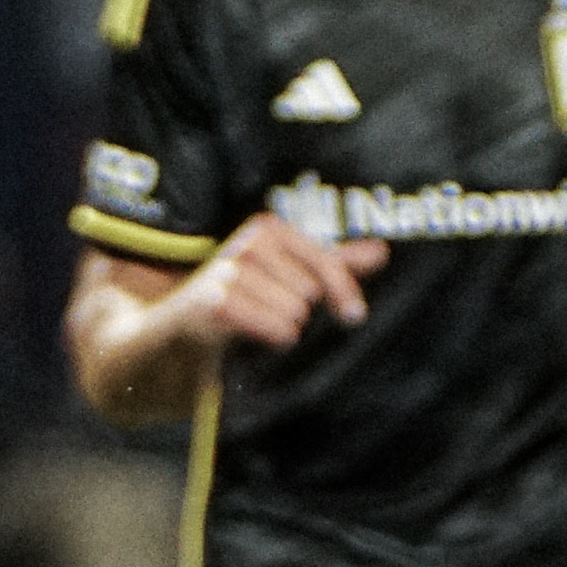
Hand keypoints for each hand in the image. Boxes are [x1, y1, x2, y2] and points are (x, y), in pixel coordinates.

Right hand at [192, 207, 382, 350]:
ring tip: (259, 322)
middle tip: (272, 313)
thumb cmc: (245, 297)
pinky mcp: (217, 301)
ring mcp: (230, 270)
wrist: (183, 326)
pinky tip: (255, 335)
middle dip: (300, 311)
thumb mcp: (290, 274)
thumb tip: (383, 251)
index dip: (344, 293)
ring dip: (284, 327)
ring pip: (295, 312)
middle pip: (312, 293)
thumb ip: (335, 263)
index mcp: (270, 229)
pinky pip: (276, 328)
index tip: (354, 314)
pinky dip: (272, 338)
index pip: (326, 263)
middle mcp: (249, 243)